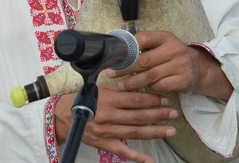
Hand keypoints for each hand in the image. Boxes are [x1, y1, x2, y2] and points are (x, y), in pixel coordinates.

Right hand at [54, 85, 176, 162]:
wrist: (65, 116)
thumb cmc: (84, 100)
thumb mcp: (100, 89)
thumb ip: (119, 88)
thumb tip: (139, 83)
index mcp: (108, 99)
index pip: (135, 99)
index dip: (151, 100)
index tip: (164, 99)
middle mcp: (109, 116)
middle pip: (139, 116)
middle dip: (159, 115)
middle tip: (173, 113)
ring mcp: (108, 132)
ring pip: (135, 132)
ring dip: (155, 132)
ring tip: (170, 130)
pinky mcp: (105, 144)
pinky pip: (123, 151)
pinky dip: (137, 157)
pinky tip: (150, 159)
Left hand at [110, 31, 232, 100]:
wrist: (199, 68)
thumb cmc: (172, 55)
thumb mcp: (162, 44)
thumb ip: (145, 46)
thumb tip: (118, 51)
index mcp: (166, 37)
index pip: (143, 38)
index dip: (128, 48)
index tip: (115, 56)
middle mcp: (175, 49)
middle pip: (145, 60)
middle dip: (126, 68)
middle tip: (112, 74)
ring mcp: (181, 65)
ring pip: (151, 76)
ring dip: (134, 82)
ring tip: (122, 85)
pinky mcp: (184, 80)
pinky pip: (160, 86)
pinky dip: (149, 88)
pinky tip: (142, 89)